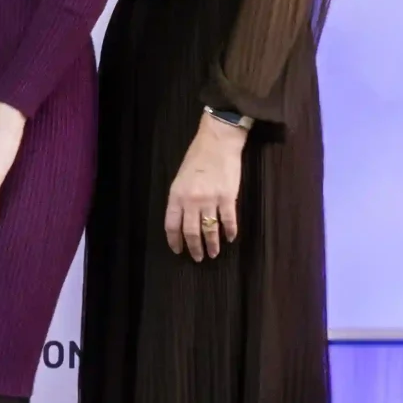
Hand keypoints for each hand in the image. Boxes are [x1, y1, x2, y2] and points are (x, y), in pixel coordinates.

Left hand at [165, 113, 246, 261]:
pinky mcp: (228, 198)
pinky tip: (230, 239)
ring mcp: (210, 200)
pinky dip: (230, 232)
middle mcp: (191, 201)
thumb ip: (180, 199)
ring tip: (213, 254)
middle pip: (191, 232)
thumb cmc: (196, 158)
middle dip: (194, 248)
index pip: (172, 225)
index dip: (174, 241)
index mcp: (176, 196)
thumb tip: (182, 219)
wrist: (217, 143)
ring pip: (210, 230)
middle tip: (197, 258)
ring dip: (212, 245)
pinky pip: (228, 221)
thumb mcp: (180, 179)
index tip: (178, 250)